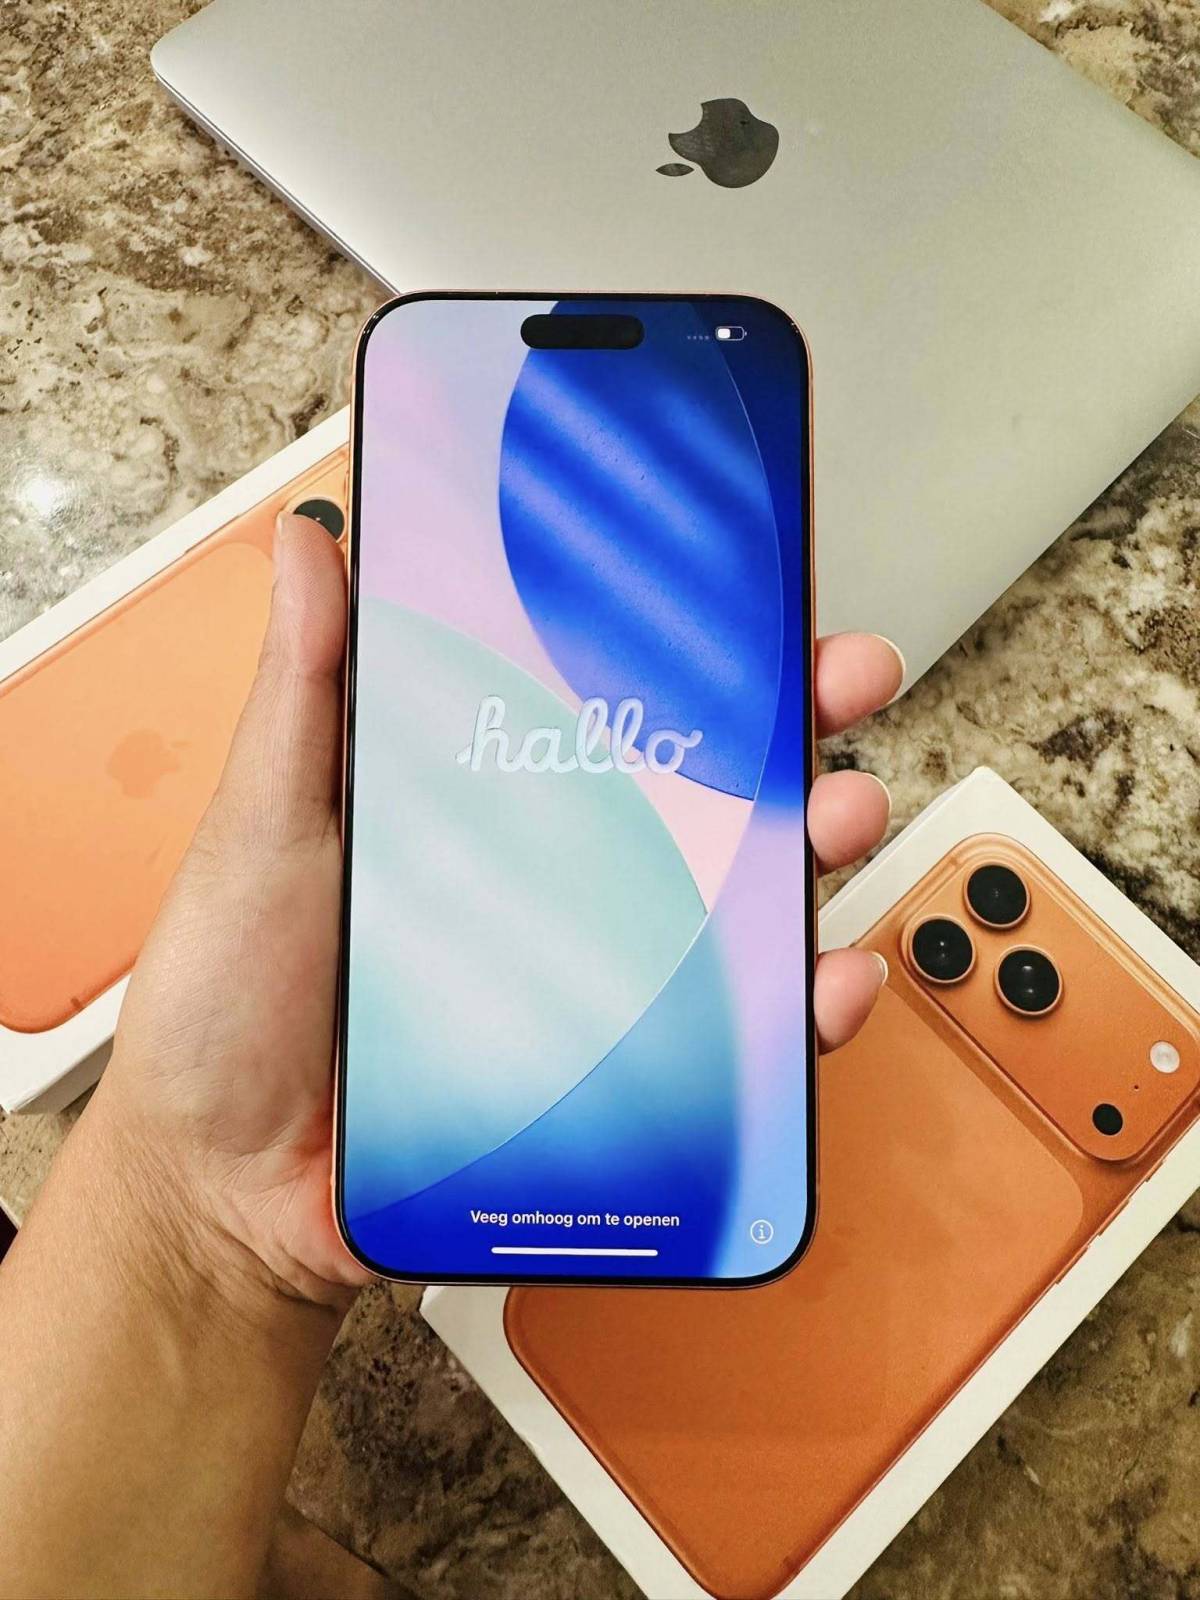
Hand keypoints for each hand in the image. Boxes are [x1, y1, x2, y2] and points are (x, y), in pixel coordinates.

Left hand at [92, 513, 899, 1304]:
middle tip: (841, 678)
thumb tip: (308, 540)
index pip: (609, 699)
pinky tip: (826, 977)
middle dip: (792, 724)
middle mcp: (557, 875)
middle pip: (699, 786)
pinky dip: (801, 1010)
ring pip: (736, 900)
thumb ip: (305, 688)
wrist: (225, 1187)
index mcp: (485, 798)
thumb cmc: (231, 1000)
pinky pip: (732, 1039)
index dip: (691, 643)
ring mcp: (593, 974)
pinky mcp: (613, 1074)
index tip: (756, 587)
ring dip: (816, 846)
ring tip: (840, 813)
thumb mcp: (267, 821)